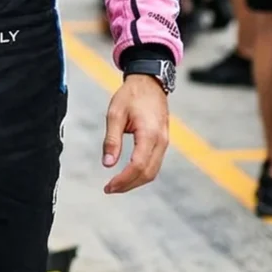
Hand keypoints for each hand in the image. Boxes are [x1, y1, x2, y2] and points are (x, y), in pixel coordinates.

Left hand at [101, 74, 169, 193]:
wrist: (149, 82)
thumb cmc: (131, 95)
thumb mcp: (115, 113)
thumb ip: (112, 140)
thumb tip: (107, 164)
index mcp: (149, 134)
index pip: (138, 166)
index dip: (123, 180)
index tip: (108, 186)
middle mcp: (161, 141)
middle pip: (148, 174)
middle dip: (128, 185)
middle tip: (110, 189)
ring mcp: (164, 142)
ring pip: (153, 171)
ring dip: (135, 181)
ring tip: (116, 185)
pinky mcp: (163, 141)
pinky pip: (154, 163)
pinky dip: (141, 173)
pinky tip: (128, 174)